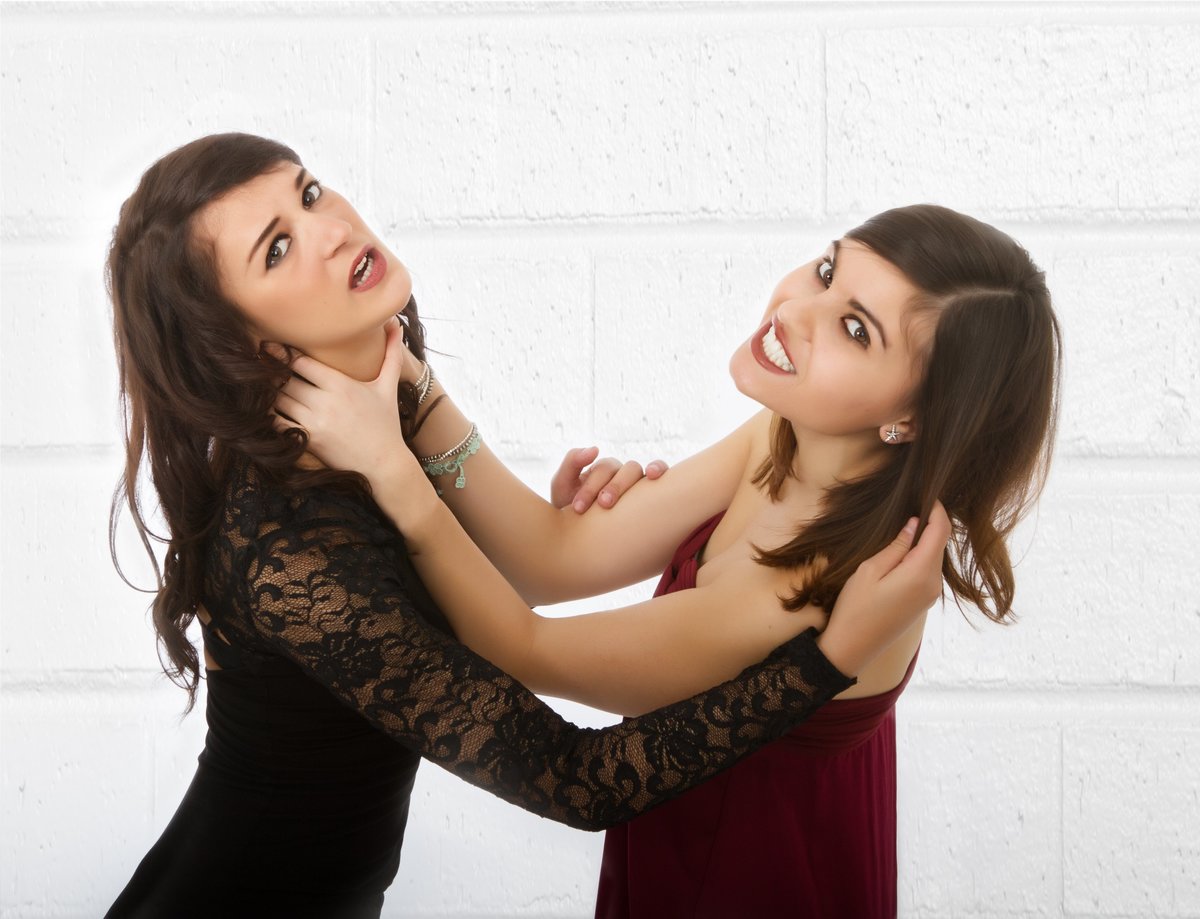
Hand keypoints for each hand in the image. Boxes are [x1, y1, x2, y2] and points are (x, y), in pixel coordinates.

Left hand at [271, 317, 424, 496]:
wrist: (385, 463)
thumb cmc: (386, 423)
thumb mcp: (389, 386)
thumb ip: (392, 354)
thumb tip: (397, 324)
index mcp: (341, 384)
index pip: (300, 361)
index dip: (284, 354)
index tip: (272, 348)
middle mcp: (326, 402)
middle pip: (284, 379)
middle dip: (273, 372)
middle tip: (260, 365)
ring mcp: (315, 422)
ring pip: (278, 399)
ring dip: (269, 393)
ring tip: (261, 384)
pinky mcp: (308, 440)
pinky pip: (276, 423)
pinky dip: (268, 415)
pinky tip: (268, 410)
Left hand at [550, 447, 668, 512]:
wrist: (578, 538)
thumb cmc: (569, 510)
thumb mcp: (563, 486)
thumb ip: (572, 463)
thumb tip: (595, 448)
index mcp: (602, 470)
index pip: (603, 469)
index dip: (591, 487)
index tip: (578, 509)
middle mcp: (622, 474)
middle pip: (626, 469)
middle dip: (614, 486)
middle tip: (603, 505)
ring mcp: (637, 485)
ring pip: (640, 473)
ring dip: (633, 484)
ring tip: (627, 500)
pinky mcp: (650, 498)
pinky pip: (662, 480)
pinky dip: (660, 471)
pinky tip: (655, 478)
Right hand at [816, 502, 951, 677]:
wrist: (852, 648)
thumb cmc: (855, 608)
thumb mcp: (870, 570)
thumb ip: (897, 546)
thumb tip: (915, 524)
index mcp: (921, 574)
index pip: (940, 532)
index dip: (938, 510)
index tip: (927, 494)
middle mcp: (933, 584)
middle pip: (940, 544)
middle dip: (931, 523)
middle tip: (913, 504)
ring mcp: (930, 596)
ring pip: (934, 558)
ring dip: (925, 540)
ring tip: (906, 524)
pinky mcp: (924, 602)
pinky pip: (928, 571)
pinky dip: (921, 556)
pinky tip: (904, 549)